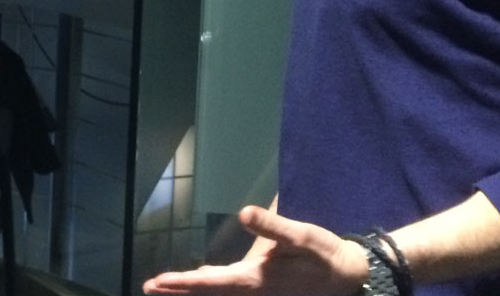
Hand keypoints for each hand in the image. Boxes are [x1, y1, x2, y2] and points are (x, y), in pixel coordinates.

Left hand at [142, 205, 368, 294]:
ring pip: (218, 295)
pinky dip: (211, 289)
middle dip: (179, 291)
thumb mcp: (300, 235)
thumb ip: (272, 226)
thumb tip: (245, 212)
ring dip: (192, 292)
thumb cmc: (322, 254)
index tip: (157, 283)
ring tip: (165, 288)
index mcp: (255, 281)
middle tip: (149, 287)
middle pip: (209, 293)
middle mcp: (253, 293)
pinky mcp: (264, 292)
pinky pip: (230, 293)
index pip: (210, 283)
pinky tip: (202, 283)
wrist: (350, 277)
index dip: (183, 283)